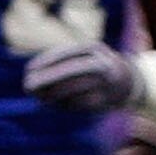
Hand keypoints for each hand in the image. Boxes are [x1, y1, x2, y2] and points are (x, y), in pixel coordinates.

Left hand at [22, 41, 138, 113]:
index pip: (66, 55)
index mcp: (93, 49)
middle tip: (27, 86)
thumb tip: (31, 74)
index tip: (28, 70)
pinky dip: (64, 105)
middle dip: (47, 79)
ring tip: (40, 97)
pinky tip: (55, 104)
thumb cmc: (93, 66)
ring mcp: (107, 84)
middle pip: (72, 72)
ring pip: (74, 90)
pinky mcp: (106, 102)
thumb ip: (59, 63)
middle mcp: (103, 64)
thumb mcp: (80, 57)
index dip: (46, 62)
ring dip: (53, 95)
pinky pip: (80, 104)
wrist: (128, 82)